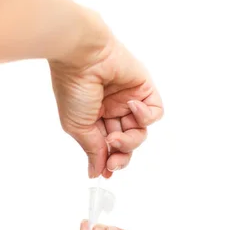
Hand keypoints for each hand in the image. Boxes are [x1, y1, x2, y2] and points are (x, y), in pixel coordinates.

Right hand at [49, 14, 163, 177]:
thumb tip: (95, 172)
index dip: (111, 160)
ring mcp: (130, 99)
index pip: (109, 144)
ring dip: (131, 140)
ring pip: (141, 131)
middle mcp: (113, 108)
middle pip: (127, 141)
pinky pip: (155, 112)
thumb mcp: (78, 127)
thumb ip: (92, 150)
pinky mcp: (145, 89)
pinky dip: (145, 116)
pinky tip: (131, 106)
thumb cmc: (73, 87)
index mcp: (95, 116)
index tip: (107, 172)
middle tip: (113, 159)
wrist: (82, 57)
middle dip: (122, 154)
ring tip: (116, 135)